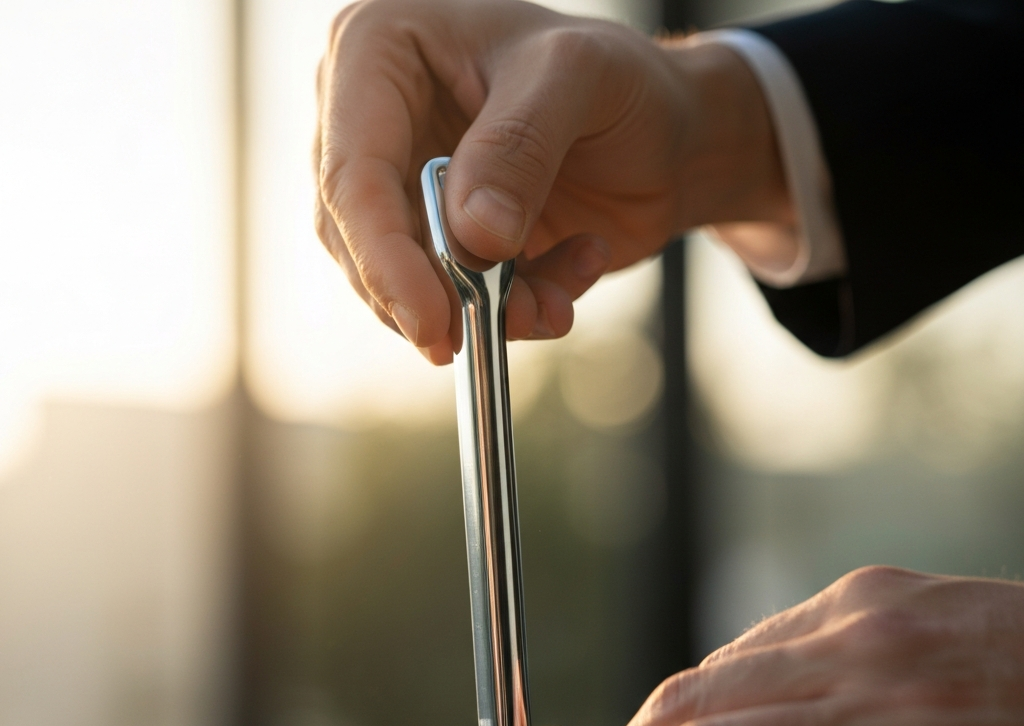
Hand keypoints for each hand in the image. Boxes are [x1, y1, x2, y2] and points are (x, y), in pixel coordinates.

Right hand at [315, 0, 790, 362]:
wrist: (663, 134)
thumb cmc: (618, 80)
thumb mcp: (576, 78)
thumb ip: (520, 147)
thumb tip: (472, 237)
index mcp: (380, 51)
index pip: (353, 171)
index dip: (383, 258)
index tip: (431, 322)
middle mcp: (375, 124)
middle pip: (362, 239)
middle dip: (436, 296)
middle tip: (510, 321)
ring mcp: (406, 190)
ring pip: (407, 282)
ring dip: (486, 310)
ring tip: (557, 297)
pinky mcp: (442, 244)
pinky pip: (455, 302)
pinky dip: (515, 311)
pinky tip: (572, 274)